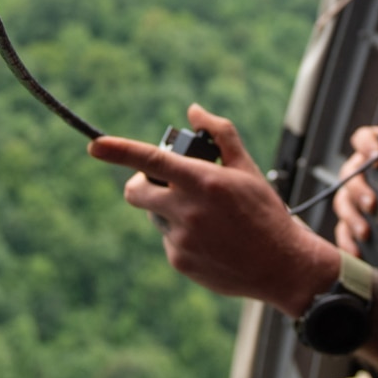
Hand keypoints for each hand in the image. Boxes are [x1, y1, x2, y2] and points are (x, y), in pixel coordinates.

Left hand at [90, 104, 338, 317]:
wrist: (282, 266)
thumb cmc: (266, 213)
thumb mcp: (248, 169)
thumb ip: (220, 134)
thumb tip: (193, 110)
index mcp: (204, 182)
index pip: (152, 160)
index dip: (119, 151)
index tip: (94, 145)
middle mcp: (188, 211)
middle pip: (135, 192)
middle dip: (142, 184)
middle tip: (166, 185)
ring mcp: (181, 239)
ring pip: (154, 215)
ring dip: (168, 211)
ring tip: (206, 219)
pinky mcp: (180, 261)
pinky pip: (168, 240)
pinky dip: (181, 236)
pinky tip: (210, 241)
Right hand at [331, 123, 377, 254]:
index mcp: (373, 150)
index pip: (362, 139)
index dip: (367, 145)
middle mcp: (359, 171)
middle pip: (348, 175)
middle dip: (358, 189)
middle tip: (373, 203)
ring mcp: (353, 197)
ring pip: (342, 203)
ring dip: (351, 217)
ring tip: (366, 232)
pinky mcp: (353, 221)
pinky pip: (342, 231)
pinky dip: (347, 242)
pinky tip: (357, 253)